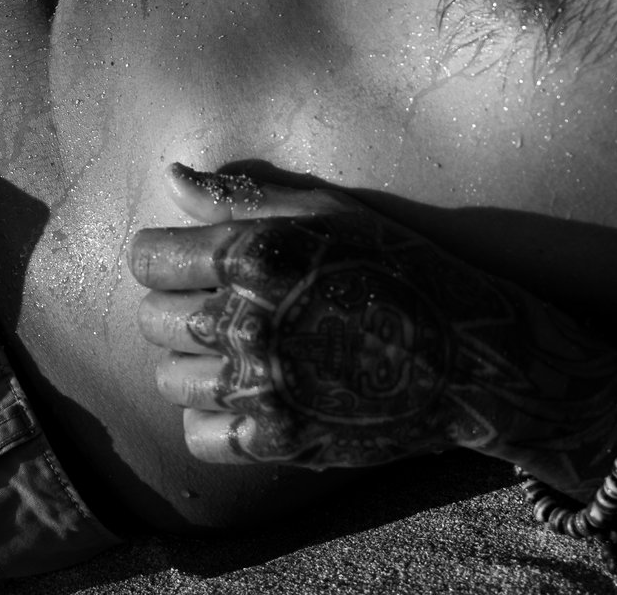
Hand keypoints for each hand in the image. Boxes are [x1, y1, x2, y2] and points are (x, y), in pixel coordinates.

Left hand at [129, 163, 616, 484]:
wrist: (468, 357)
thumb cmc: (401, 268)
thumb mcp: (331, 212)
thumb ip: (242, 196)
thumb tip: (172, 176)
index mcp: (258, 254)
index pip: (148, 258)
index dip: (161, 257)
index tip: (183, 263)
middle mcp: (251, 320)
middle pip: (152, 319)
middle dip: (175, 309)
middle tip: (219, 307)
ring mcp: (262, 385)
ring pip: (170, 379)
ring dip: (195, 364)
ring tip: (238, 350)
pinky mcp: (278, 440)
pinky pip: (198, 433)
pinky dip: (214, 418)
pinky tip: (251, 394)